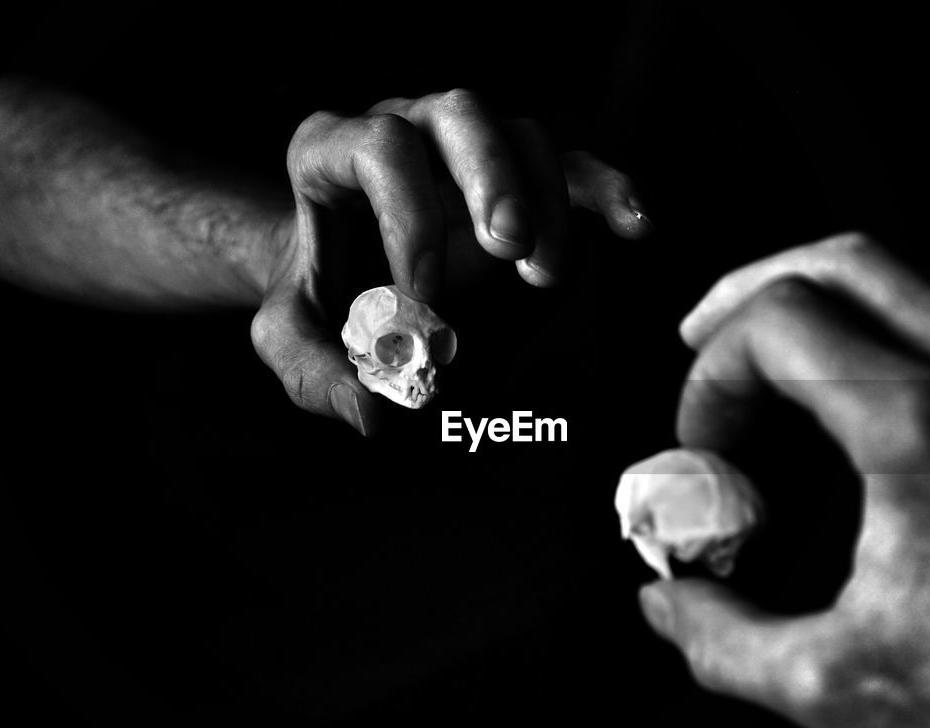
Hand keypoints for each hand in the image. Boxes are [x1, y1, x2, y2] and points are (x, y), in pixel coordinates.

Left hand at [250, 89, 650, 434]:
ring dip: (546, 202)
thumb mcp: (293, 343)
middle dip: (492, 179)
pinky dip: (606, 193)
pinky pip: (572, 169)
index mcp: (334, 155)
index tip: (421, 298)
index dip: (407, 217)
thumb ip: (317, 374)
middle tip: (508, 250)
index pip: (376, 151)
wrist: (341, 283)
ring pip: (523, 135)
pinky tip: (636, 226)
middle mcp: (406, 131)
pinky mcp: (520, 180)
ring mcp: (468, 151)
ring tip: (542, 278)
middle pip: (460, 114)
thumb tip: (374, 412)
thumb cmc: (318, 306)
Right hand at [639, 234, 929, 727]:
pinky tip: (858, 375)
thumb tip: (667, 608)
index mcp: (920, 425)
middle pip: (835, 260)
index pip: (777, 322)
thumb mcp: (836, 684)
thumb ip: (722, 640)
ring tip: (769, 351)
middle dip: (747, 297)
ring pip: (901, 268)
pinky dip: (881, 318)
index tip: (705, 442)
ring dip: (815, 296)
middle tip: (703, 342)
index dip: (712, 375)